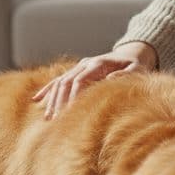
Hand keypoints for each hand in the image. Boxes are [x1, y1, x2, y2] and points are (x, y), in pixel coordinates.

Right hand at [31, 41, 157, 118]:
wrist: (131, 53)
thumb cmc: (136, 64)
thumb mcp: (137, 68)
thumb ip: (126, 74)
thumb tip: (110, 78)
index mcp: (97, 63)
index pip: (79, 80)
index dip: (73, 97)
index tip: (69, 113)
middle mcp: (85, 63)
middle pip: (66, 82)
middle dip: (59, 102)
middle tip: (56, 120)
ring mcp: (79, 66)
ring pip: (59, 82)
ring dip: (52, 100)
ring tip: (48, 118)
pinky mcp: (76, 71)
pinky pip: (58, 80)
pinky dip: (47, 90)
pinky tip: (37, 100)